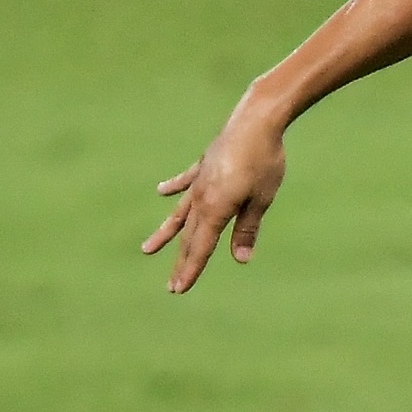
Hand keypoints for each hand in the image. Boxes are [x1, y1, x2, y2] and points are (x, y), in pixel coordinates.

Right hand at [142, 116, 287, 292]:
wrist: (255, 122)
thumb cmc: (264, 162)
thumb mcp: (261, 200)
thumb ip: (247, 228)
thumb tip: (241, 260)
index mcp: (215, 209)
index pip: (200, 248)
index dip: (190, 270)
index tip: (179, 289)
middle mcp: (201, 198)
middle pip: (188, 236)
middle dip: (180, 262)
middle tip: (171, 286)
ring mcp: (199, 181)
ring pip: (179, 213)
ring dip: (165, 233)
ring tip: (147, 249)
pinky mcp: (203, 165)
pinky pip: (185, 181)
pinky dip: (173, 188)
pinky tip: (161, 192)